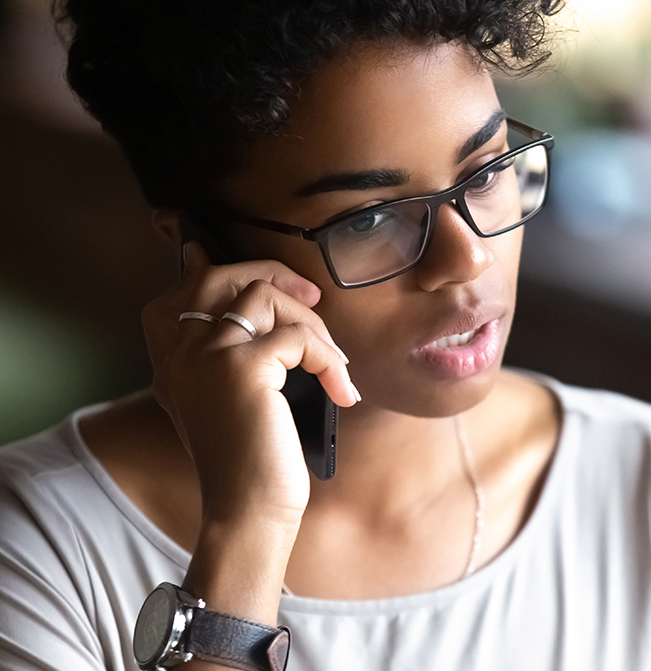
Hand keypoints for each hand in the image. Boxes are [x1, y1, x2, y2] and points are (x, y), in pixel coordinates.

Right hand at [142, 241, 358, 527]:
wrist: (246, 514)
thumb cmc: (250, 461)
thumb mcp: (231, 401)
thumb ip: (235, 356)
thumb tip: (270, 314)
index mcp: (174, 361)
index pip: (186, 289)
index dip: (231, 271)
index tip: (277, 285)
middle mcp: (181, 353)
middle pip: (219, 275)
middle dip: (272, 275)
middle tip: (312, 300)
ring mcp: (207, 356)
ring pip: (263, 296)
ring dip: (311, 322)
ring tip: (332, 363)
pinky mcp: (242, 369)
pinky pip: (298, 337)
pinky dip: (329, 359)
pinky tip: (341, 391)